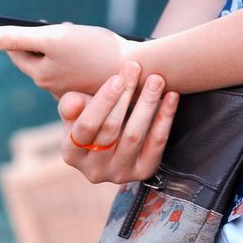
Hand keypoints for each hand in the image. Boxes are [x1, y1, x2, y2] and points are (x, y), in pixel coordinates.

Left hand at [0, 22, 137, 97]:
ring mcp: (73, 88)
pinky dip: (80, 55)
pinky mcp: (90, 87)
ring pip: (59, 61)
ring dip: (64, 46)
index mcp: (41, 75)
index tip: (14, 25)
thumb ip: (20, 38)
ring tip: (81, 36)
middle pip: (40, 57)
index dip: (17, 35)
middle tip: (59, 27)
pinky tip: (95, 48)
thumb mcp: (54, 37)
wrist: (136, 68)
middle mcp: (54, 87)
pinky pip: (77, 67)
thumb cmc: (95, 50)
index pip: (18, 53)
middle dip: (44, 39)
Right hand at [59, 61, 179, 183]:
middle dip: (125, 95)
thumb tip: (74, 103)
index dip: (102, 102)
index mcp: (71, 153)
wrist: (113, 131)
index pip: (86, 127)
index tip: (117, 78)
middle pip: (111, 129)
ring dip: (147, 104)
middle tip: (136, 68)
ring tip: (156, 79)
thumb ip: (71, 103)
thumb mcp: (76, 107)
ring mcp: (119, 173)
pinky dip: (165, 118)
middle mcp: (93, 170)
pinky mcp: (142, 171)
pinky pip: (156, 144)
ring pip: (134, 136)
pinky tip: (171, 96)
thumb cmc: (92, 112)